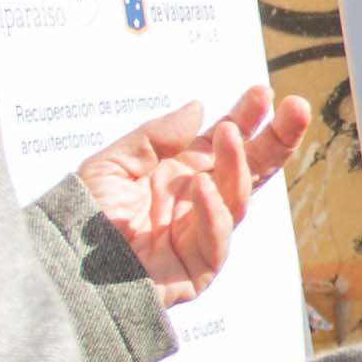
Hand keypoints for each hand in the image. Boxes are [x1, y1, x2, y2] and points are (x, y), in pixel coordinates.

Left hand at [75, 94, 309, 303]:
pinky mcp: (199, 268)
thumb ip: (155, 137)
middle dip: (277, 140)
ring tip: (229, 136)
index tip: (262, 94)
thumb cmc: (85, 218)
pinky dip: (214, 213)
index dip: (247, 118)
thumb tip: (199, 108)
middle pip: (253, 169)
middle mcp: (199, 200)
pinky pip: (217, 240)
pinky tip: (203, 189)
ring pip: (238, 199)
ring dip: (238, 166)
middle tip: (297, 109)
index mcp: (183, 172)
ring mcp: (202, 233)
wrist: (65, 268)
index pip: (227, 142)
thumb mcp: (113, 164)